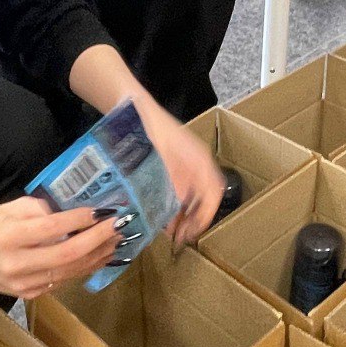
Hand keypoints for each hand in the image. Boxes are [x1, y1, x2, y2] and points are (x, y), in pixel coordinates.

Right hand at [0, 197, 120, 299]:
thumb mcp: (10, 207)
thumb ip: (41, 209)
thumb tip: (74, 214)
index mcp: (9, 236)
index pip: (51, 228)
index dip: (79, 220)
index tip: (101, 211)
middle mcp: (17, 263)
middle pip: (67, 255)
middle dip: (97, 239)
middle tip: (118, 226)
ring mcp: (24, 284)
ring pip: (70, 271)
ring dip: (97, 256)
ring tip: (116, 241)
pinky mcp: (30, 294)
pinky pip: (63, 280)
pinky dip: (84, 267)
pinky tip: (98, 256)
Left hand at [140, 103, 223, 249]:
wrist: (132, 107)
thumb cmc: (146, 127)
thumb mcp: (158, 156)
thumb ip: (171, 180)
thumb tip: (179, 207)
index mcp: (199, 160)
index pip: (213, 193)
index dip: (205, 215)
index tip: (192, 233)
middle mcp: (196, 163)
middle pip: (206, 197)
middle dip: (195, 220)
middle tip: (180, 238)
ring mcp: (185, 165)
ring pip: (194, 196)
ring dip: (186, 215)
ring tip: (172, 232)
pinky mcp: (173, 167)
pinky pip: (181, 190)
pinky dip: (176, 205)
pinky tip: (163, 216)